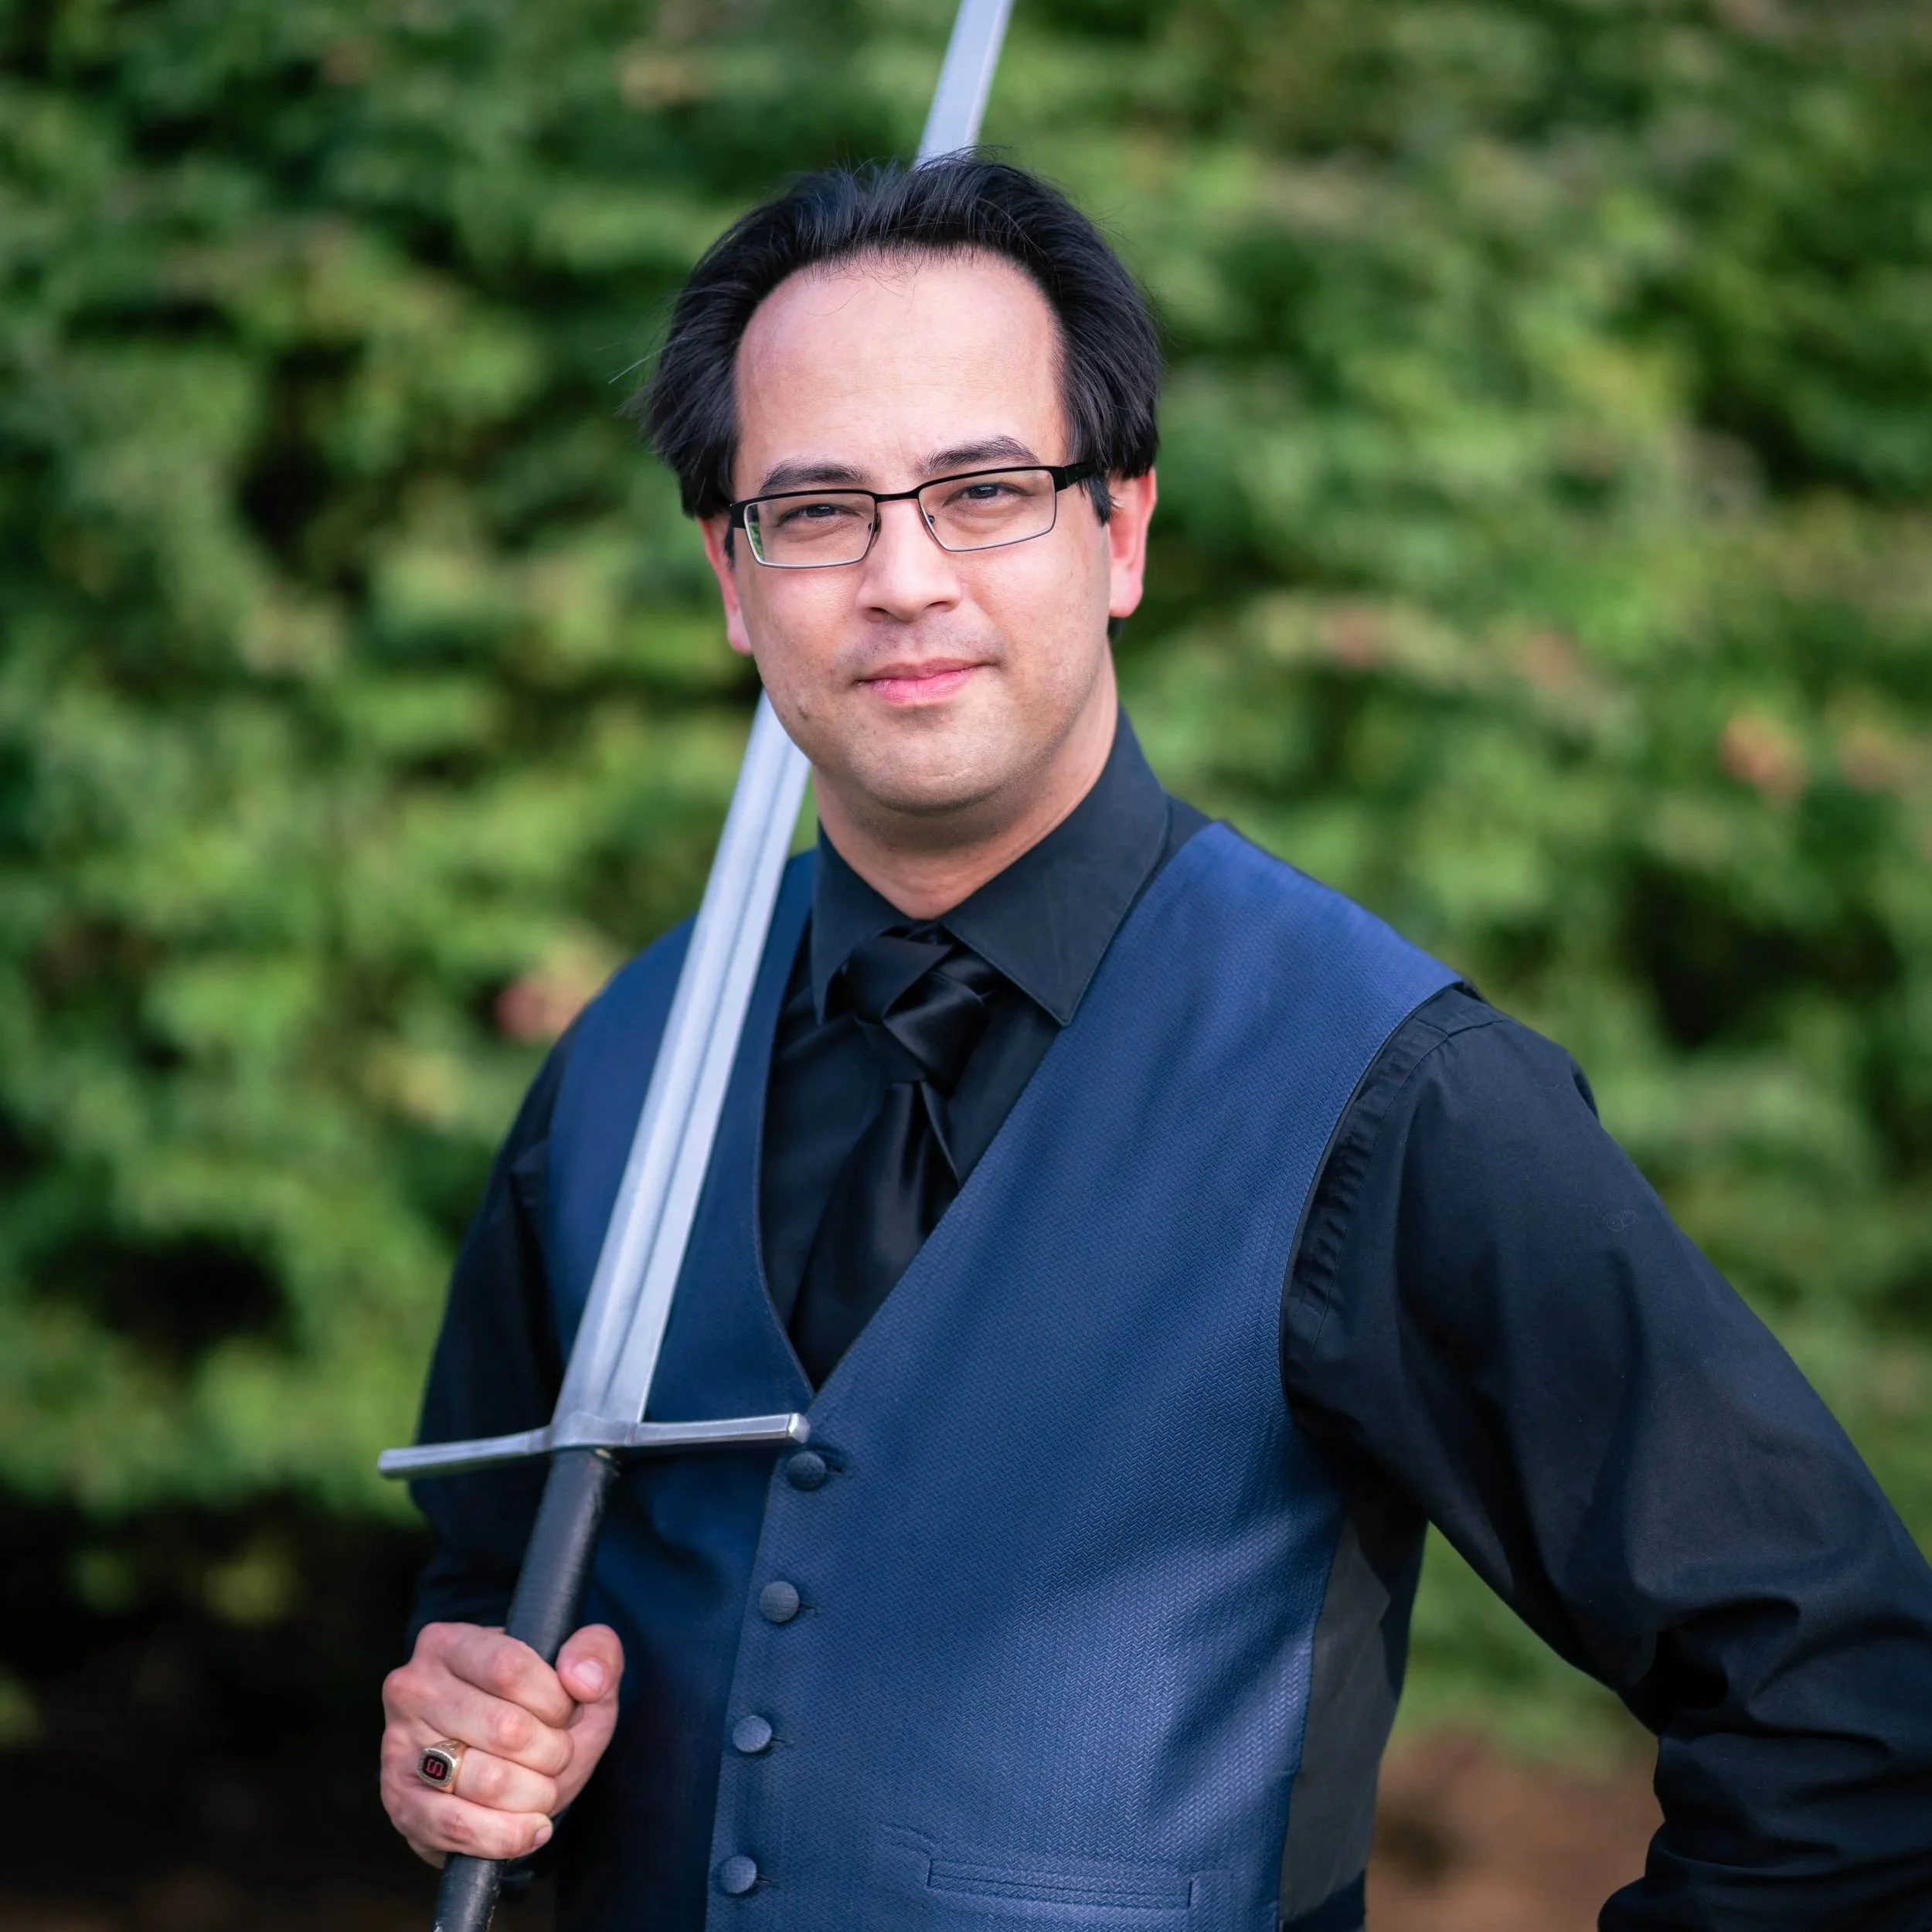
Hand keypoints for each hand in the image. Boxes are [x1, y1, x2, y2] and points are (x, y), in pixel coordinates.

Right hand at [380, 1622, 623, 1867]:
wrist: (502, 1770)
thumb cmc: (539, 1711)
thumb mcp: (577, 1672)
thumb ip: (596, 1653)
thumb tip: (584, 1679)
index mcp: (448, 1642)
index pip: (509, 1667)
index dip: (553, 1700)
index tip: (566, 1713)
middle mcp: (413, 1688)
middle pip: (506, 1728)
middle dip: (552, 1752)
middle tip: (557, 1755)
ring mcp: (399, 1748)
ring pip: (487, 1780)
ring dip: (536, 1794)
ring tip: (544, 1788)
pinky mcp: (400, 1803)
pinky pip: (458, 1826)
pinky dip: (507, 1835)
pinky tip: (532, 1828)